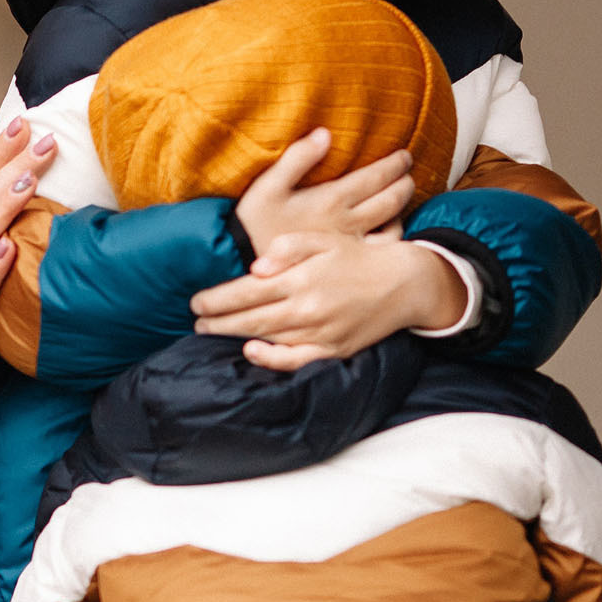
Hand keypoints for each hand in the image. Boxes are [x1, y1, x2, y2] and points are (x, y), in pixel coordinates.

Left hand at [189, 230, 466, 370]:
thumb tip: (256, 268)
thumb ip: (287, 248)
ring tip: (213, 333)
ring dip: (236, 336)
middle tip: (196, 322)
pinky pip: (296, 361)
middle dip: (217, 321)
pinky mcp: (334, 350)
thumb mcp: (323, 240)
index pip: (245, 292)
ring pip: (268, 338)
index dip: (216, 299)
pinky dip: (272, 359)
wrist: (405, 283)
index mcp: (300, 278)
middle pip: (250, 318)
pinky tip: (252, 352)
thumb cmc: (358, 257)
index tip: (196, 302)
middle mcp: (308, 309)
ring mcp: (321, 333)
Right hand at [234, 129, 415, 256]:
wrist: (242, 264)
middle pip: (392, 199)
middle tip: (407, 173)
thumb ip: (297, 158)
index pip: (377, 176)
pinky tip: (389, 233)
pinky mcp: (347, 265)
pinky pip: (381, 253)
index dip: (395, 164)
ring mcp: (350, 246)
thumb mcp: (267, 185)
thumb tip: (324, 133)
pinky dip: (393, 239)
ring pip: (393, 227)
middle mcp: (348, 223)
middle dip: (404, 182)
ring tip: (401, 200)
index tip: (404, 156)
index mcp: (332, 199)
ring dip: (403, 210)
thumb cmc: (252, 224)